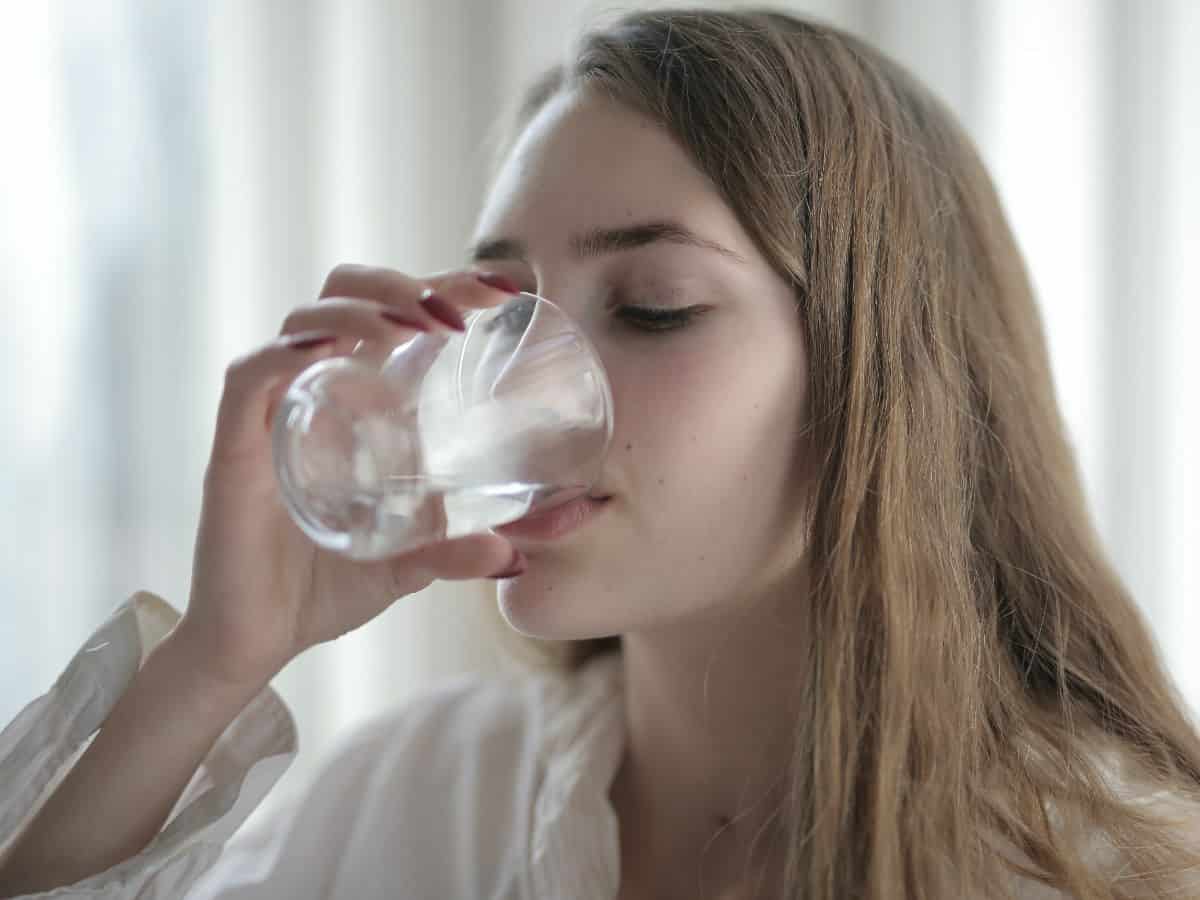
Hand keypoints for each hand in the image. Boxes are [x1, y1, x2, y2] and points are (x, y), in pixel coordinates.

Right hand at [180, 266, 523, 686]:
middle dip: (401, 283)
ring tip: (414, 326)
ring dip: (361, 308)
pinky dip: (287, 353)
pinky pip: (250, 378)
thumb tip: (517, 553)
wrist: (258, 643)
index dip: (445, 285)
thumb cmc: (326, 588)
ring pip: (303, 321)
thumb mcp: (411, 564)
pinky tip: (332, 350)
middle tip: (457, 314)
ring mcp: (272, 415)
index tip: (504, 289)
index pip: (395, 314)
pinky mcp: (234, 448)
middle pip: (345, 294)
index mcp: (356, 402)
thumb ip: (459, 552)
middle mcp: (314, 392)